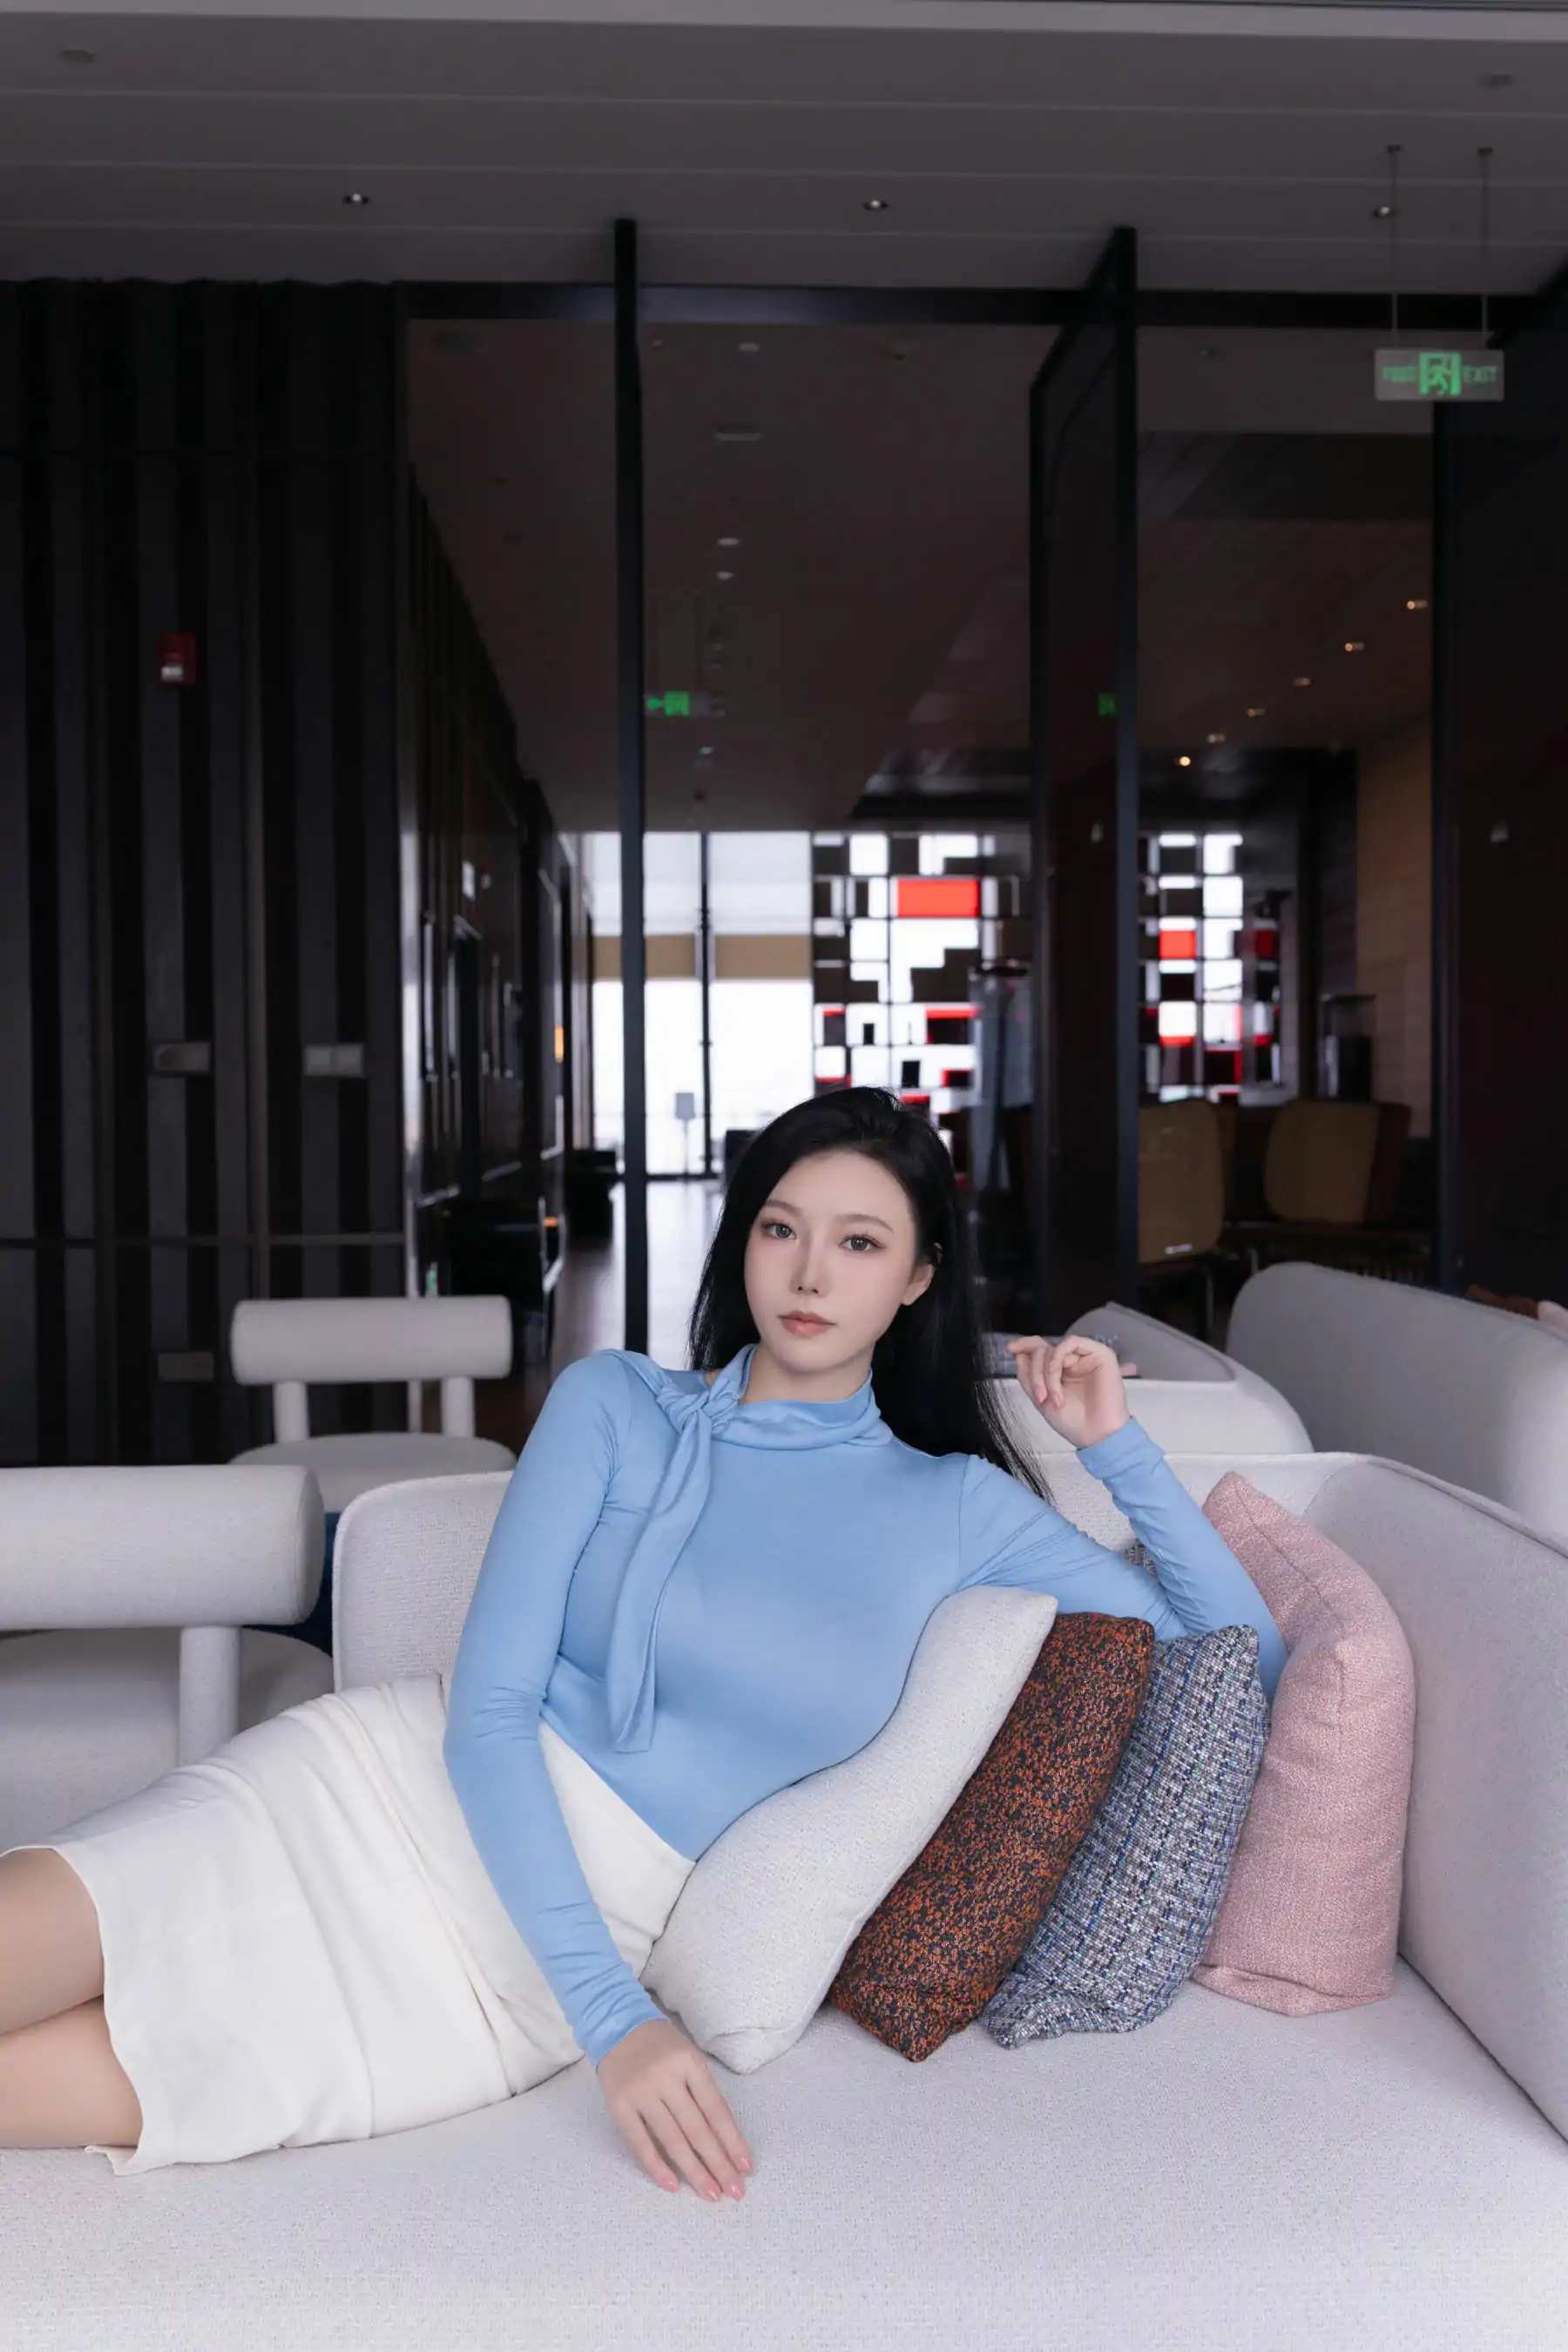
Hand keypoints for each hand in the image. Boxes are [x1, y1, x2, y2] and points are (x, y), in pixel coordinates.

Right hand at [596, 2017, 753, 2202]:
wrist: (616, 2026)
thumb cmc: (661, 2046)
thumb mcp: (689, 2056)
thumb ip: (703, 2092)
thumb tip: (723, 2139)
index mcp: (689, 2063)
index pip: (716, 2110)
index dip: (732, 2141)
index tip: (746, 2167)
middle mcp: (666, 2078)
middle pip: (697, 2129)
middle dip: (718, 2164)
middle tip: (734, 2192)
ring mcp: (641, 2093)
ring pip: (672, 2140)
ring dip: (694, 2171)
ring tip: (711, 2194)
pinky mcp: (619, 2106)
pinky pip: (640, 2142)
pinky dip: (657, 2166)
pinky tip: (674, 2186)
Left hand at [1006, 1334, 1130, 1450]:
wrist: (1095, 1435)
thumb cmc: (1072, 1421)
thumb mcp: (1040, 1399)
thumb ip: (1028, 1376)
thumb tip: (1017, 1353)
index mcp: (1059, 1371)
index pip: (1040, 1349)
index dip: (1024, 1345)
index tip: (1010, 1348)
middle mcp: (1072, 1361)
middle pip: (1042, 1350)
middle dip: (1035, 1373)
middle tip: (1039, 1397)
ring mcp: (1086, 1357)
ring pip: (1054, 1348)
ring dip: (1046, 1372)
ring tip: (1052, 1397)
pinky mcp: (1100, 1354)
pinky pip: (1071, 1342)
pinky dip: (1057, 1358)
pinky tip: (1057, 1373)